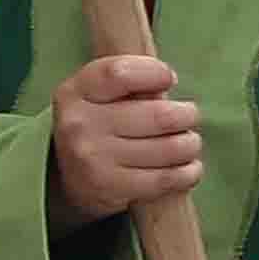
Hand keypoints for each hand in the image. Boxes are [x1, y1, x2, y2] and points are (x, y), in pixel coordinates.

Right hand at [50, 51, 200, 221]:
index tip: (168, 79)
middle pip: (161, 115)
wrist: (68, 175)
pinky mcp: (110, 188)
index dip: (156, 73)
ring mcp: (93, 159)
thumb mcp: (99, 91)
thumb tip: (166, 71)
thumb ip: (130, 75)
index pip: (121, 74)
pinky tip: (186, 166)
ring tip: (186, 143)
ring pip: (172, 148)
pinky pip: (169, 178)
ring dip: (190, 145)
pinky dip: (189, 172)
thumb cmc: (99, 122)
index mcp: (75, 92)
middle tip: (187, 118)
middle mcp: (79, 125)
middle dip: (187, 115)